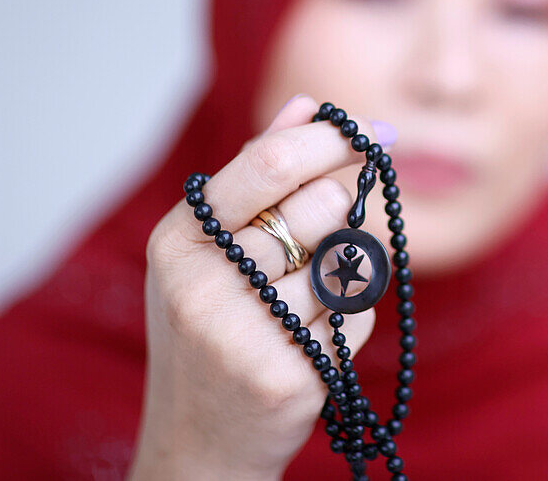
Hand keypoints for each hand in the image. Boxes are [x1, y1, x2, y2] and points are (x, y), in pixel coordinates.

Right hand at [129, 95, 378, 479]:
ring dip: (346, 271)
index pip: (269, 163)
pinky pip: (358, 315)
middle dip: (343, 211)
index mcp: (179, 240)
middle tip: (325, 236)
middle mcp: (201, 284)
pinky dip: (351, 319)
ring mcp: (242, 333)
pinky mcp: (288, 374)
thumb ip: (258, 173)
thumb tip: (305, 103)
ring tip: (306, 298)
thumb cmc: (213, 329)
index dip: (330, 139)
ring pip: (348, 260)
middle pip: (320, 206)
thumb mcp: (214, 251)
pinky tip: (313, 341)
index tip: (368, 131)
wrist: (198, 443)